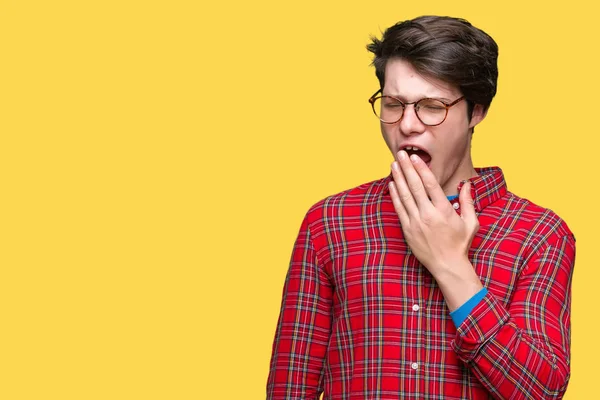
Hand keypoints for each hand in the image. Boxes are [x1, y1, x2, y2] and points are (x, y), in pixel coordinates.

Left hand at [388, 150, 478, 274]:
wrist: (447, 266)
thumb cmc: (460, 244)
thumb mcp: (470, 223)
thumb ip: (468, 202)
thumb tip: (467, 184)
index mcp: (444, 210)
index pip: (430, 184)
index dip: (421, 169)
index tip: (415, 157)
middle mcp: (428, 214)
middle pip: (414, 186)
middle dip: (406, 168)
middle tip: (400, 154)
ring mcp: (416, 222)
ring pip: (404, 195)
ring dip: (398, 178)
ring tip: (393, 164)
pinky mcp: (407, 230)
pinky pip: (399, 209)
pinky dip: (395, 195)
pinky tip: (392, 184)